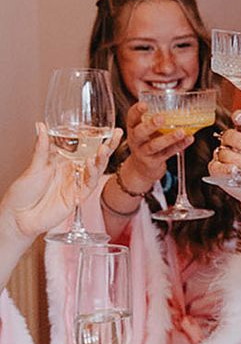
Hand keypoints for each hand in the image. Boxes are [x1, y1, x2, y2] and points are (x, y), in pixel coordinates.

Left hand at [0, 123, 120, 241]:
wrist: (20, 216)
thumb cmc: (24, 192)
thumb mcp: (34, 166)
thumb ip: (42, 148)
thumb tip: (41, 127)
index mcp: (63, 160)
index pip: (84, 146)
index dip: (96, 137)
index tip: (105, 127)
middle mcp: (73, 170)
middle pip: (95, 156)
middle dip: (108, 145)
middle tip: (117, 134)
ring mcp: (77, 183)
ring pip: (96, 169)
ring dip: (102, 158)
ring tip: (105, 147)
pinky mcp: (78, 196)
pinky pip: (89, 183)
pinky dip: (92, 173)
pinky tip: (93, 163)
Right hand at [122, 100, 191, 191]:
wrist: (141, 169)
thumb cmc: (147, 143)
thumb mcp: (146, 131)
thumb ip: (157, 120)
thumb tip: (181, 105)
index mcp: (133, 128)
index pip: (131, 118)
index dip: (136, 111)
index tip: (144, 104)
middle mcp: (136, 140)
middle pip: (140, 132)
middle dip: (150, 125)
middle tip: (161, 118)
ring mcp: (143, 152)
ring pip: (155, 145)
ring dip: (168, 138)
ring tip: (181, 132)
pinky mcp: (153, 162)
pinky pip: (167, 153)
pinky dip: (179, 146)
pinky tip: (189, 139)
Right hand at [207, 113, 240, 205]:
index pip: (239, 120)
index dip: (238, 117)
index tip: (240, 117)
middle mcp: (233, 143)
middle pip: (229, 135)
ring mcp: (224, 156)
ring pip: (224, 152)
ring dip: (240, 160)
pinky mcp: (218, 170)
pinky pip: (216, 166)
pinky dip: (226, 169)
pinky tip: (235, 171)